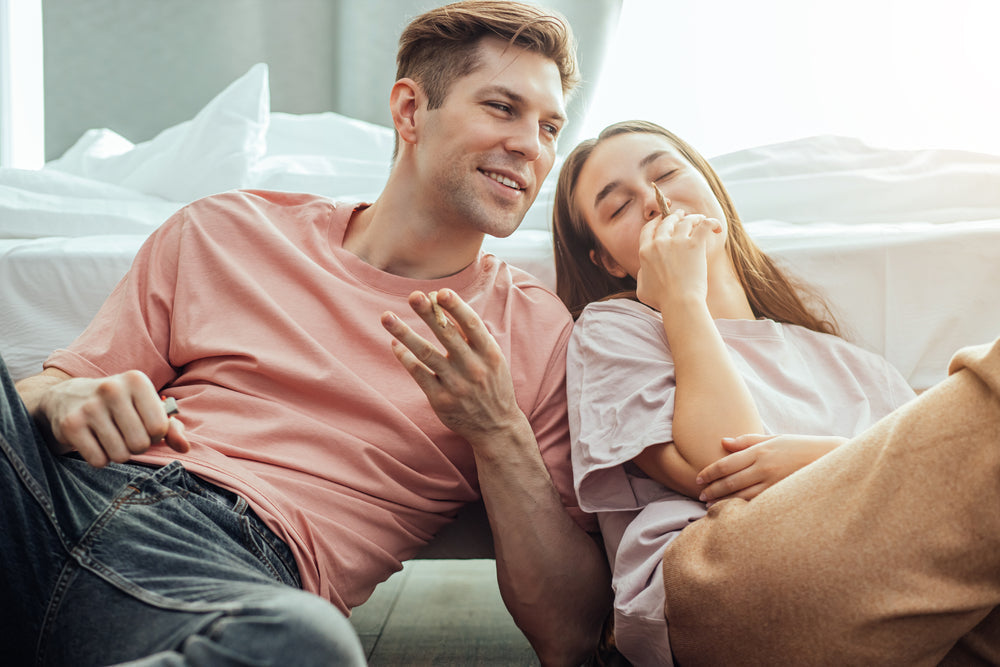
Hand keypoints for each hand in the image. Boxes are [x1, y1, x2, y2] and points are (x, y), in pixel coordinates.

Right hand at [37, 370, 189, 466]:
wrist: (65, 398)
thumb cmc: (118, 405)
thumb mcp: (146, 406)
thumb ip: (170, 427)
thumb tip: (184, 447)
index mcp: (136, 380)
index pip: (160, 427)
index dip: (155, 435)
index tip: (144, 427)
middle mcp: (112, 389)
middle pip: (140, 443)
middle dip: (137, 446)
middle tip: (126, 435)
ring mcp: (89, 407)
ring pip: (120, 455)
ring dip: (118, 454)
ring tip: (111, 438)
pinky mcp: (70, 425)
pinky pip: (98, 460)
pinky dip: (100, 458)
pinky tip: (94, 442)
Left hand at [381, 289, 526, 444]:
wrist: (496, 427)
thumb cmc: (493, 385)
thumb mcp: (493, 359)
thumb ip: (473, 336)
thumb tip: (446, 306)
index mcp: (489, 353)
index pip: (472, 325)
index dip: (456, 307)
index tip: (440, 291)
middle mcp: (473, 368)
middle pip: (447, 335)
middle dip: (428, 314)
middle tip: (413, 296)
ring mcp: (455, 385)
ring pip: (426, 354)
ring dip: (405, 333)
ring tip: (387, 317)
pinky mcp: (440, 400)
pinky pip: (418, 374)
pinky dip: (405, 358)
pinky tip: (395, 344)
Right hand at [635, 209, 722, 311]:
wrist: (679, 302)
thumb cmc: (662, 301)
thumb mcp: (642, 289)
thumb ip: (642, 275)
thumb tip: (644, 269)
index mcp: (645, 252)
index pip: (649, 229)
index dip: (656, 222)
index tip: (662, 220)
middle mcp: (659, 243)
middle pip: (667, 221)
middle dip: (674, 216)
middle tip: (682, 216)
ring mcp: (677, 242)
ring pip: (686, 220)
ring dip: (693, 218)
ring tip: (699, 219)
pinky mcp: (694, 244)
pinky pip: (705, 224)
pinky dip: (711, 222)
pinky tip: (716, 227)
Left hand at [696, 433, 845, 504]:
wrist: (833, 458)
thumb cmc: (802, 447)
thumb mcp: (775, 438)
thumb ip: (748, 441)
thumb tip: (723, 442)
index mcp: (760, 451)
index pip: (726, 464)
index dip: (709, 473)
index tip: (698, 479)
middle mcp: (764, 467)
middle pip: (730, 481)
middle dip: (712, 489)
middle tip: (700, 496)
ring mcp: (774, 483)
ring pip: (740, 496)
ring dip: (722, 502)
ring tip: (711, 506)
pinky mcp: (783, 496)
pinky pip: (757, 506)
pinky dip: (742, 510)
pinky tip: (733, 515)